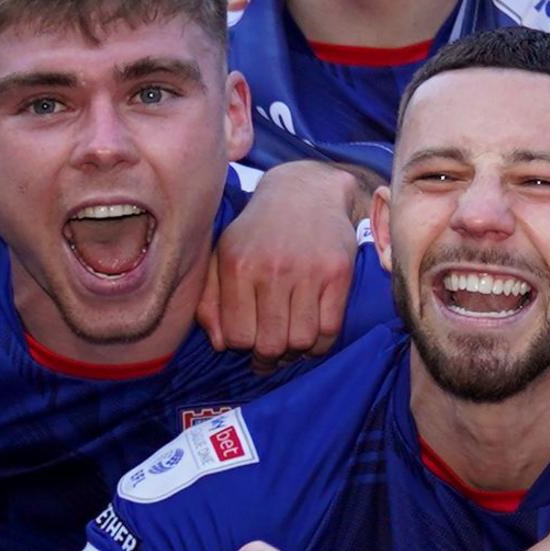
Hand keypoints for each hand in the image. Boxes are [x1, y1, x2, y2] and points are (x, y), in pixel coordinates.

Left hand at [199, 160, 363, 361]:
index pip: (237, 335)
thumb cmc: (258, 230)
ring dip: (296, 352)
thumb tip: (219, 344)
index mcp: (238, 266)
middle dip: (269, 358)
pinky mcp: (338, 273)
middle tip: (270, 357)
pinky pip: (330, 329)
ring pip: (301, 340)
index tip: (248, 344)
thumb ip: (210, 300)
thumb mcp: (223, 255)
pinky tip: (312, 337)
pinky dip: (321, 344)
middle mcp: (272, 269)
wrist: (306, 192)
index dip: (242, 347)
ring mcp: (309, 271)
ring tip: (291, 346)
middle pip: (270, 344)